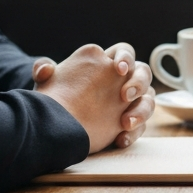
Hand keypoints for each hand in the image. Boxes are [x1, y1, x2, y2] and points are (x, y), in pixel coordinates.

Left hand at [34, 43, 154, 151]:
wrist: (56, 124)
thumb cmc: (56, 97)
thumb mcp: (48, 84)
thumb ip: (43, 71)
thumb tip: (44, 69)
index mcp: (107, 63)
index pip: (125, 52)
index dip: (126, 58)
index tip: (118, 69)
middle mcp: (123, 80)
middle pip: (144, 73)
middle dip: (138, 83)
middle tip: (124, 95)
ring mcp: (129, 103)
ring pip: (149, 100)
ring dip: (142, 110)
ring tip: (125, 123)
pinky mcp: (129, 124)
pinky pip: (141, 127)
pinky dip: (134, 133)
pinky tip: (120, 140)